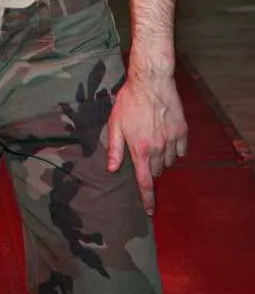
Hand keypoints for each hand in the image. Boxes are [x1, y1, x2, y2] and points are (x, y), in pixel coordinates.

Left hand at [107, 65, 187, 214]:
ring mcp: (172, 140)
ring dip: (161, 159)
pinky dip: (174, 150)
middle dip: (149, 168)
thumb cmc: (129, 101)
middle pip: (156, 171)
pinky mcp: (182, 131)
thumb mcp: (115, 124)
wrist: (151, 81)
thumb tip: (112, 169)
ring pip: (169, 162)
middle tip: (142, 151)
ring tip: (152, 141)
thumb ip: (115, 149)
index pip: (145, 182)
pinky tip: (166, 138)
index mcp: (140, 150)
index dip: (147, 199)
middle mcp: (159, 149)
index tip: (150, 212)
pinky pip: (181, 150)